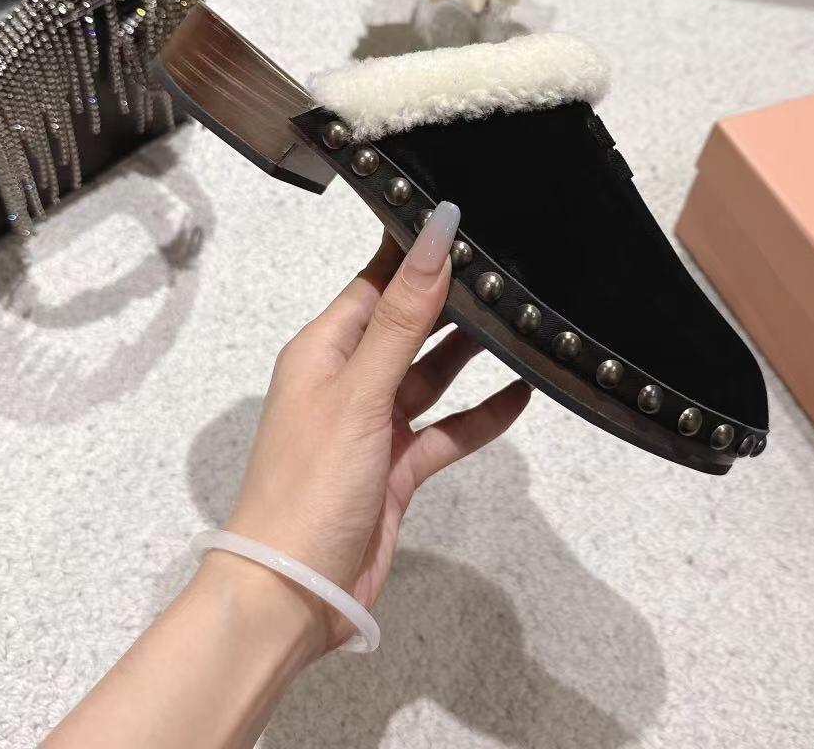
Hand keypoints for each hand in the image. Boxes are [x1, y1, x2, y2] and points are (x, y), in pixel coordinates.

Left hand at [223, 201, 530, 654]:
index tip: (461, 219)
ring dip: (469, 354)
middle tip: (508, 268)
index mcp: (324, 350)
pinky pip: (447, 430)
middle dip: (450, 300)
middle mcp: (348, 379)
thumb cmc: (311, 480)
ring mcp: (374, 425)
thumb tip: (434, 232)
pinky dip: (480, 415)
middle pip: (407, 325)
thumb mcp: (360, 390)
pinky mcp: (397, 468)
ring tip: (522, 321)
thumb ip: (403, 315)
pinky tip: (521, 394)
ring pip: (431, 375)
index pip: (374, 282)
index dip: (413, 252)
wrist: (292, 594)